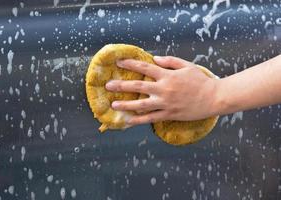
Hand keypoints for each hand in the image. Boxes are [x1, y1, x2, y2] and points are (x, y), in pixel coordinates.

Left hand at [105, 56, 219, 125]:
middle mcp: (163, 89)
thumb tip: (154, 58)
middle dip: (121, 85)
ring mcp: (165, 103)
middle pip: (138, 86)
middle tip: (108, 85)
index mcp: (167, 75)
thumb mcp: (187, 66)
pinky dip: (139, 120)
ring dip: (126, 104)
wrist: (214, 98)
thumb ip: (170, 61)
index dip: (130, 64)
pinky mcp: (169, 114)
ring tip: (114, 104)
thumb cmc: (201, 81)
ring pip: (141, 105)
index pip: (145, 67)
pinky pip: (151, 118)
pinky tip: (128, 121)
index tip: (118, 62)